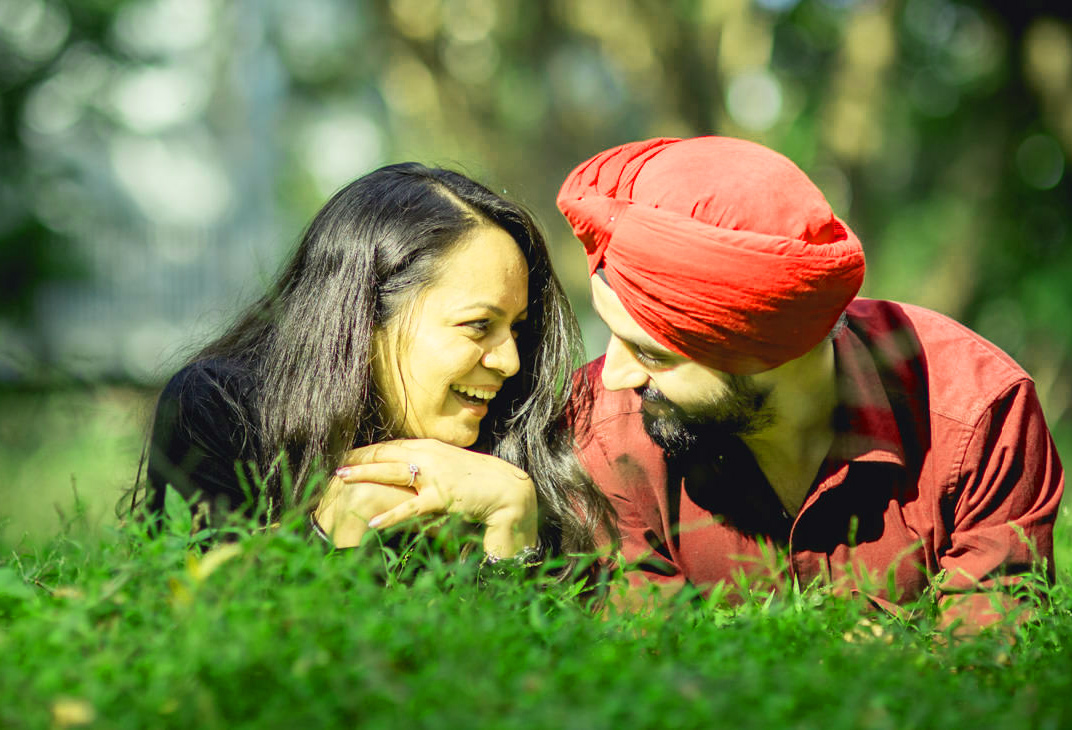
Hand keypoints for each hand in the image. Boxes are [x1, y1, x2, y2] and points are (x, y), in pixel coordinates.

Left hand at [333, 439, 537, 558]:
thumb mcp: (449, 469)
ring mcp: (434, 474)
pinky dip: (392, 515)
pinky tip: (374, 522)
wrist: (508, 489)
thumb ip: (428, 469)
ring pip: (391, 472)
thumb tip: (408, 476)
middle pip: (384, 454)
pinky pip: (411, 507)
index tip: (345, 454)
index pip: (390, 446)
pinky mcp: (441, 496)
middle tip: (332, 462)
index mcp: (429, 447)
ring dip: (364, 474)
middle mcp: (428, 455)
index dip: (366, 451)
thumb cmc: (478, 482)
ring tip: (340, 479)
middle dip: (357, 458)